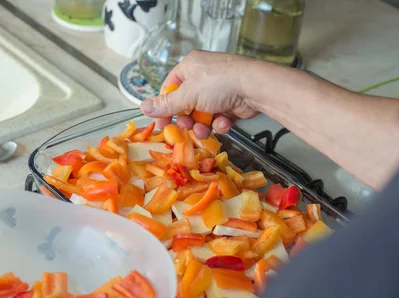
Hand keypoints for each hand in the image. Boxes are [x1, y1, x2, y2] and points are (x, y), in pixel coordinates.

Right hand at [140, 50, 261, 137]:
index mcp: (190, 66)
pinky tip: (224, 121)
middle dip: (187, 119)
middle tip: (187, 128)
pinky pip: (218, 116)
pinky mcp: (231, 101)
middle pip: (186, 103)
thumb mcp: (187, 95)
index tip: (162, 124)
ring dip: (202, 125)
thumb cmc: (219, 84)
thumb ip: (166, 104)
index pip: (170, 87)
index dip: (165, 107)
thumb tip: (144, 107)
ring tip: (205, 130)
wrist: (254, 87)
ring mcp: (219, 89)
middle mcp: (204, 75)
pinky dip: (220, 122)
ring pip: (202, 113)